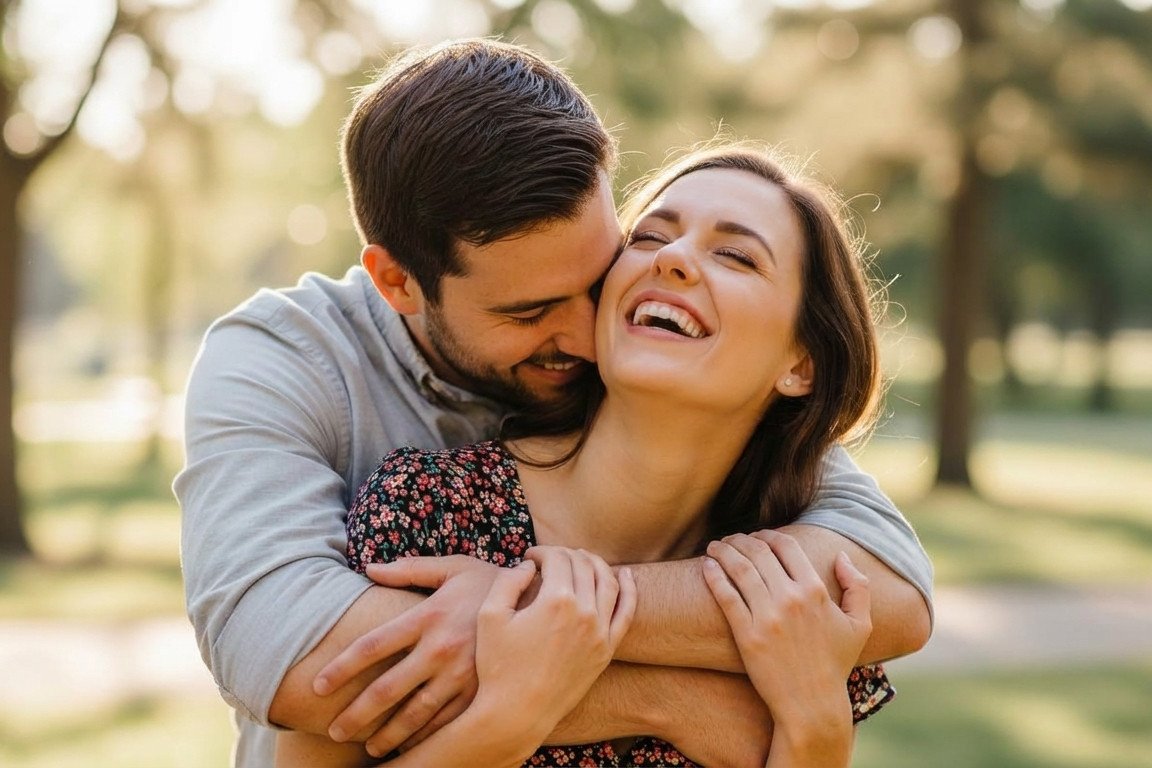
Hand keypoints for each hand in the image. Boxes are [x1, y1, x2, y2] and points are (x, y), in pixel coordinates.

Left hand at [313, 555, 500, 756]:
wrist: (546, 601)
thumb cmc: (492, 582)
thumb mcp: (454, 568)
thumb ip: (410, 569)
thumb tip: (369, 569)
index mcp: (429, 616)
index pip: (372, 647)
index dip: (341, 669)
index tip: (318, 687)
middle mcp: (441, 648)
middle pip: (386, 689)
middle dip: (355, 714)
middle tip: (333, 730)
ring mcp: (462, 674)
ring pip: (414, 714)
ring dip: (386, 735)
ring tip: (367, 747)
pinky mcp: (481, 690)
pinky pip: (446, 722)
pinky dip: (424, 738)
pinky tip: (408, 746)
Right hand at [472, 547, 636, 745]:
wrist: (517, 714)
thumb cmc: (498, 666)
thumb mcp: (489, 617)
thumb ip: (507, 581)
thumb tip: (528, 565)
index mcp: (556, 601)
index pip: (557, 558)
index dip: (542, 552)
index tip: (529, 559)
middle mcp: (585, 613)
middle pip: (583, 565)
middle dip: (565, 554)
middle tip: (550, 559)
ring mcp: (600, 632)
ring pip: (608, 581)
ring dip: (595, 563)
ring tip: (580, 558)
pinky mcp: (606, 650)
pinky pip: (626, 612)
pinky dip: (629, 589)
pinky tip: (626, 575)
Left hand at [702, 531, 870, 763]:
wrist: (811, 704)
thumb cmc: (835, 664)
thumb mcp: (860, 625)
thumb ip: (858, 586)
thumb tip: (841, 556)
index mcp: (815, 591)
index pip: (786, 546)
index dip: (769, 535)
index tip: (757, 536)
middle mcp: (791, 598)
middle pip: (758, 552)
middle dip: (741, 539)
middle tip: (730, 539)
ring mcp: (767, 616)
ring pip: (739, 569)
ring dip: (723, 550)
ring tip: (714, 546)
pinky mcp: (747, 634)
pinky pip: (726, 595)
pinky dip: (713, 575)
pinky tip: (707, 566)